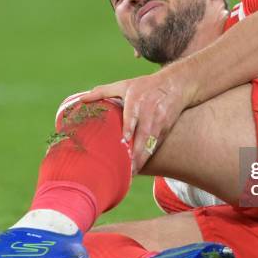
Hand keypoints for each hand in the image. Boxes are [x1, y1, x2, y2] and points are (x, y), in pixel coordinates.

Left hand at [78, 68, 195, 173]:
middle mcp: (150, 112)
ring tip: (130, 173)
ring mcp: (159, 122)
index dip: (129, 128)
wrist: (176, 85)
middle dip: (135, 152)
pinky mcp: (165, 130)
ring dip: (141, 159)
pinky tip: (138, 167)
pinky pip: (155, 146)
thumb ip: (103, 92)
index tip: (124, 140)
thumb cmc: (145, 86)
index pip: (133, 115)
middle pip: (143, 134)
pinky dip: (147, 157)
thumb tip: (81, 99)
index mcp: (137, 100)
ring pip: (150, 143)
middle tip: (125, 168)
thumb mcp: (125, 84)